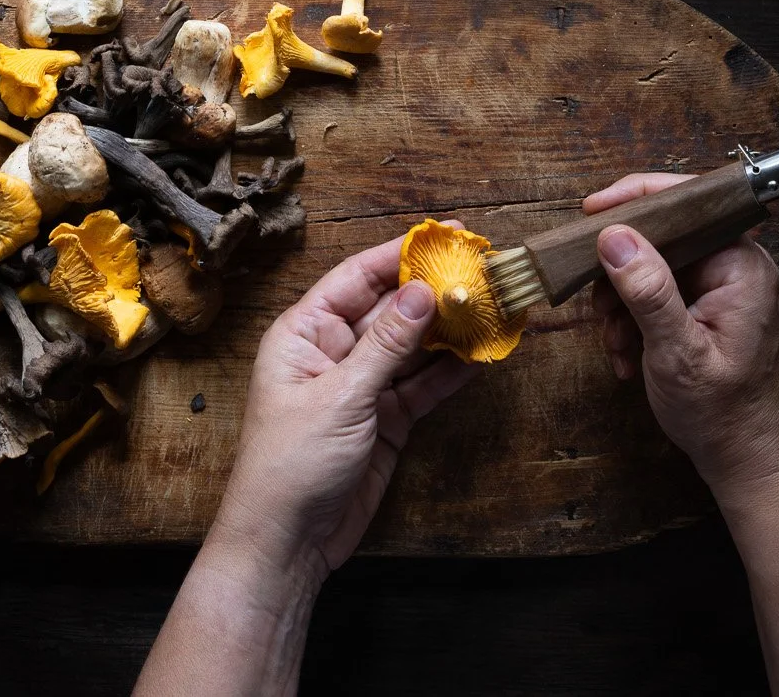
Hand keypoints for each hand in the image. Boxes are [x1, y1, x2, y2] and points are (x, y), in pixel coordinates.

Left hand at [210, 236, 475, 582]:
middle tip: (481, 269)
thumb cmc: (290, 465)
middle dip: (433, 290)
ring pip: (411, 347)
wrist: (287, 543)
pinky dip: (449, 372)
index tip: (445, 234)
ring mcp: (361, 387)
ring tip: (492, 306)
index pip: (357, 277)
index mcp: (304, 333)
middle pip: (390, 308)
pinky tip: (479, 355)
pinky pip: (421, 386)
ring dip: (448, 330)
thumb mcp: (340, 397)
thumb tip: (423, 291)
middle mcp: (332, 352)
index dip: (400, 254)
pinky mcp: (384, 420)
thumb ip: (386, 344)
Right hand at [588, 174, 778, 498]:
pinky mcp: (702, 306)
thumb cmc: (722, 413)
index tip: (590, 212)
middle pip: (661, 233)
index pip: (686, 204)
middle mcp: (733, 266)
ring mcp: (718, 286)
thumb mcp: (677, 353)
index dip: (636, 199)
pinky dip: (631, 319)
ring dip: (620, 302)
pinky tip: (625, 355)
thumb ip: (648, 292)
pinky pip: (653, 292)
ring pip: (649, 264)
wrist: (743, 460)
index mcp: (740, 265)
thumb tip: (613, 237)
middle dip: (619, 271)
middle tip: (598, 306)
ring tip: (616, 343)